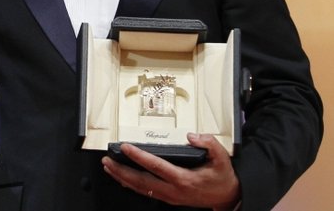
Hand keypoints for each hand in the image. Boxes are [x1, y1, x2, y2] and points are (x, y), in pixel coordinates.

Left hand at [101, 133, 240, 209]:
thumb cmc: (222, 178)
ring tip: (109, 167)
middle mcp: (173, 189)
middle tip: (108, 160)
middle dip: (121, 170)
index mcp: (183, 179)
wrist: (227, 198)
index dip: (139, 156)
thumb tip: (192, 136)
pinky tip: (122, 178)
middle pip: (141, 181)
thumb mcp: (222, 159)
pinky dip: (131, 184)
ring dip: (122, 178)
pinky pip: (145, 191)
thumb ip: (209, 144)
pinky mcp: (168, 197)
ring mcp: (169, 196)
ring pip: (140, 188)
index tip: (126, 147)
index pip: (156, 166)